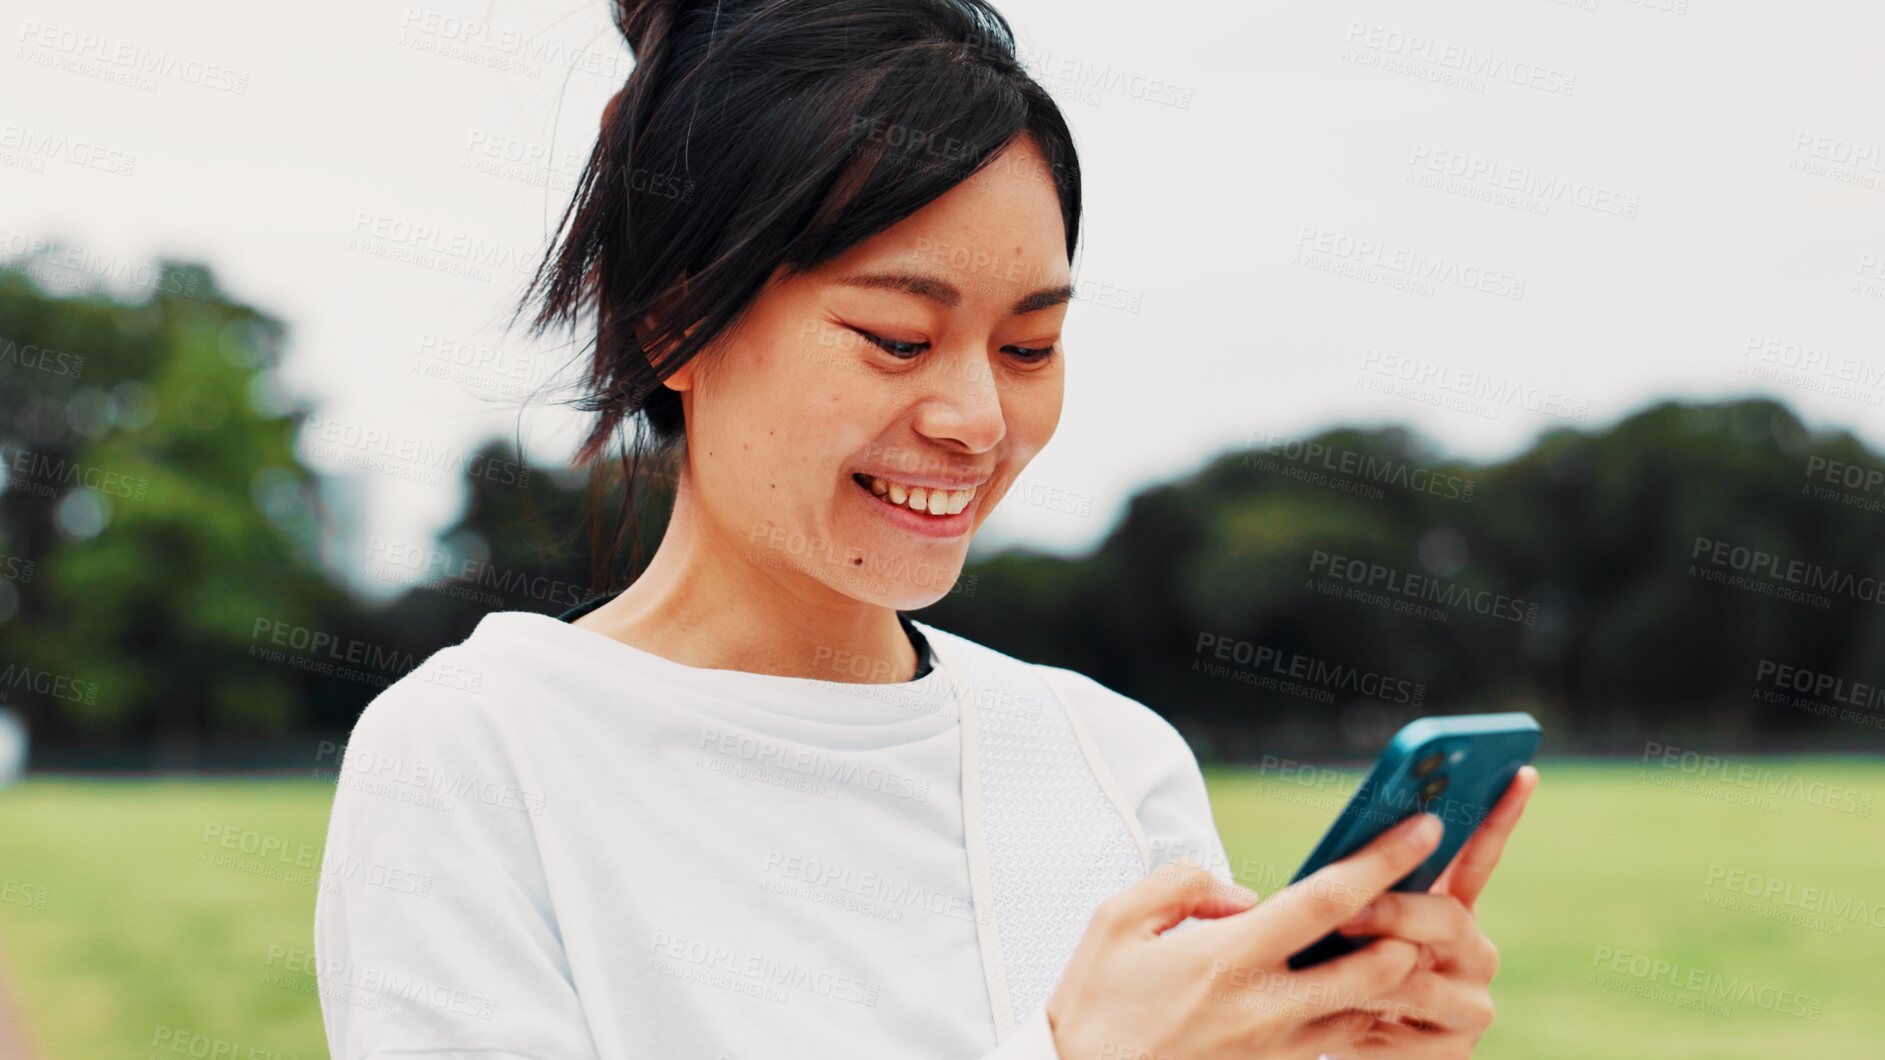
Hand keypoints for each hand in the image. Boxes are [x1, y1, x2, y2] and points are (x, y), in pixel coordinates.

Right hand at [1045, 813, 1447, 1059]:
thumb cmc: (1093, 1004)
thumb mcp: (1115, 922)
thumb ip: (1183, 884)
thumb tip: (1244, 894)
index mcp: (1227, 957)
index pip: (1327, 901)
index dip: (1381, 861)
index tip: (1422, 829)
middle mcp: (1265, 1007)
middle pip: (1379, 966)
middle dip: (1410, 928)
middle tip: (1413, 894)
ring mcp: (1278, 1050)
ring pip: (1371, 1011)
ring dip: (1393, 972)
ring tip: (1397, 935)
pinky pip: (1342, 1041)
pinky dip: (1364, 1010)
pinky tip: (1356, 984)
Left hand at [1322, 764, 1538, 1057]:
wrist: (1332, 1035)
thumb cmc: (1332, 966)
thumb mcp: (1345, 921)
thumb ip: (1362, 885)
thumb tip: (1357, 846)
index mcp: (1452, 910)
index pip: (1480, 857)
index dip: (1502, 815)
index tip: (1521, 770)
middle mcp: (1474, 953)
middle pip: (1449, 920)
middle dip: (1395, 912)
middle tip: (1347, 912)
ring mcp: (1471, 1003)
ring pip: (1424, 979)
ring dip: (1373, 971)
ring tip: (1330, 964)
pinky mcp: (1455, 1050)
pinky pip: (1412, 1036)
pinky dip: (1376, 1024)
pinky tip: (1348, 1016)